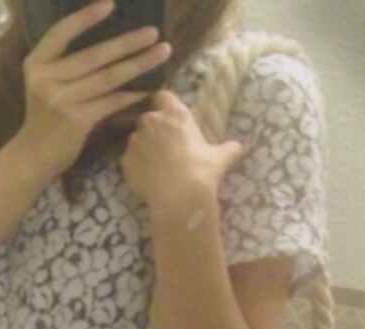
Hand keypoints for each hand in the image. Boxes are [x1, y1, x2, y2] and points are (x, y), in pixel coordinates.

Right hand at [14, 1, 170, 178]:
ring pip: (107, 78)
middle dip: (126, 43)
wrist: (35, 154)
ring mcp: (60, 101)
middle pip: (92, 56)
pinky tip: (150, 85)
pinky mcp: (76, 121)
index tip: (110, 4)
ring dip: (138, 64)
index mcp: (36, 63)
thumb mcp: (46, 82)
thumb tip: (110, 36)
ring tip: (162, 52)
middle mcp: (45, 80)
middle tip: (153, 31)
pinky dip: (132, 93)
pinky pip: (110, 102)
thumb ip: (65, 62)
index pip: (60, 33)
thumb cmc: (46, 114)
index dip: (85, 18)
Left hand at [120, 90, 246, 217]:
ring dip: (143, 148)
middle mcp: (151, 121)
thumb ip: (228, 149)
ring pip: (136, 140)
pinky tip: (146, 178)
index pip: (163, 96)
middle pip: (147, 119)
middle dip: (153, 130)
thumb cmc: (201, 171)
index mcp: (174, 113)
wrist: (179, 197)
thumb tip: (240, 147)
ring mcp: (135, 141)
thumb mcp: (220, 158)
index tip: (168, 116)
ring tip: (154, 166)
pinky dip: (135, 167)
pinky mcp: (125, 161)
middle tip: (164, 147)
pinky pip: (128, 161)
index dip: (164, 105)